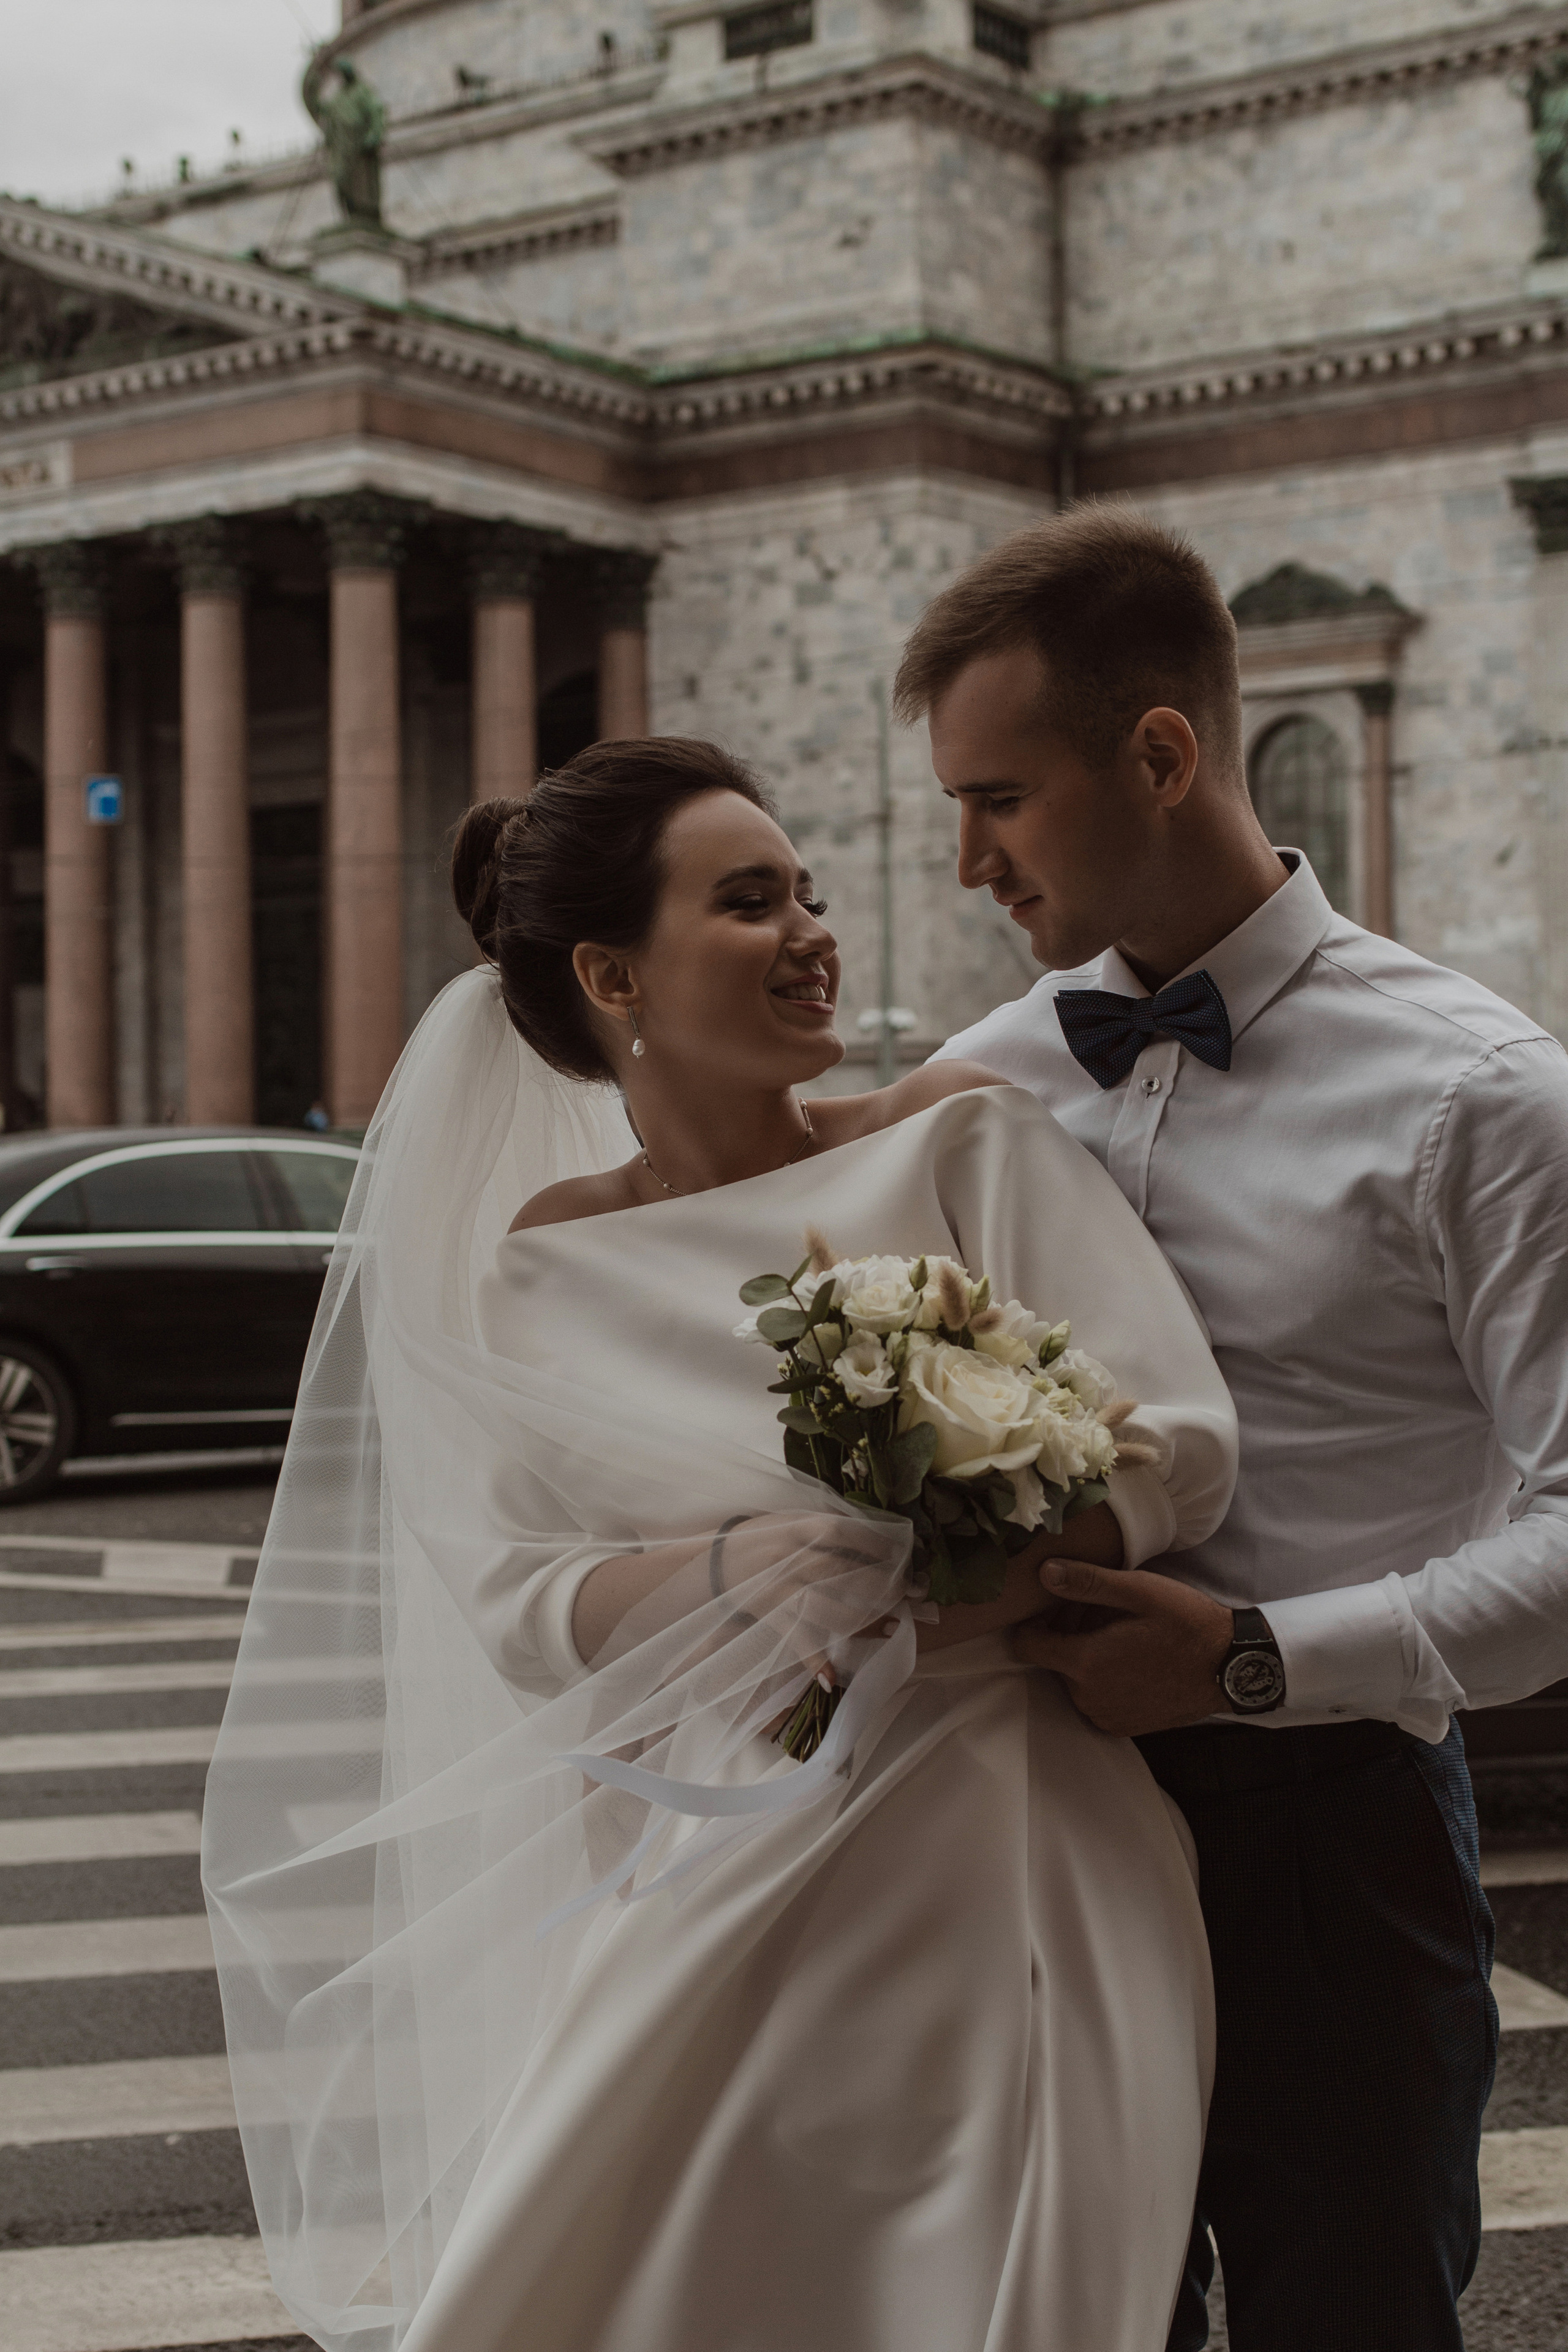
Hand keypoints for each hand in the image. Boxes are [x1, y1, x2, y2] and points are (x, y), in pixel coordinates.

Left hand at [1009, 1555, 1232, 1735]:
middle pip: (1053, 1659)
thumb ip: (1087, 1582)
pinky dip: (1103, 1678)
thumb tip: (1044, 1572)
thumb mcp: (1140, 1591)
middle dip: (1067, 1633)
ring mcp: (1105, 1716)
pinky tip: (1131, 1657)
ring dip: (1086, 1655)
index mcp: (1085, 1663)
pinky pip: (1095, 1698)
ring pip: (1074, 1679)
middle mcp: (1087, 1697)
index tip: (1055, 1604)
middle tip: (1101, 1610)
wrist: (1231, 1668)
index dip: (1034, 1621)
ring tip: (1120, 1631)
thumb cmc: (1188, 1624)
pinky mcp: (1122, 1726)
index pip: (1026, 1646)